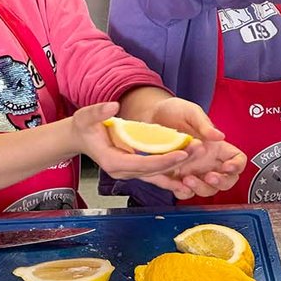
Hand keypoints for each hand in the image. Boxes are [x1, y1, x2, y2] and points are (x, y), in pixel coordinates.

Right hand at [68, 102, 193, 193]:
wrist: (81, 137)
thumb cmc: (84, 127)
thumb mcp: (86, 116)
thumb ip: (98, 112)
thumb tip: (113, 106)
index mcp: (113, 162)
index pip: (143, 164)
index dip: (163, 160)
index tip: (182, 153)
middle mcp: (124, 172)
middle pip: (155, 171)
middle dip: (178, 162)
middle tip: (198, 150)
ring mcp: (130, 173)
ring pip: (158, 174)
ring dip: (179, 167)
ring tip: (199, 155)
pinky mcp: (136, 169)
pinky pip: (156, 174)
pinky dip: (172, 174)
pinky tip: (190, 174)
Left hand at [147, 97, 246, 198]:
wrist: (150, 116)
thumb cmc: (173, 111)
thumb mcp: (191, 113)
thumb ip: (205, 125)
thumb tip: (220, 136)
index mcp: (216, 147)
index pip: (237, 160)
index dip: (237, 166)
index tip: (227, 167)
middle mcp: (208, 162)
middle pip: (227, 180)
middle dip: (221, 182)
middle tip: (210, 176)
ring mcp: (194, 172)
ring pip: (207, 190)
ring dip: (201, 188)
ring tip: (188, 178)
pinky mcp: (177, 178)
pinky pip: (185, 193)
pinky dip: (183, 192)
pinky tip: (178, 184)